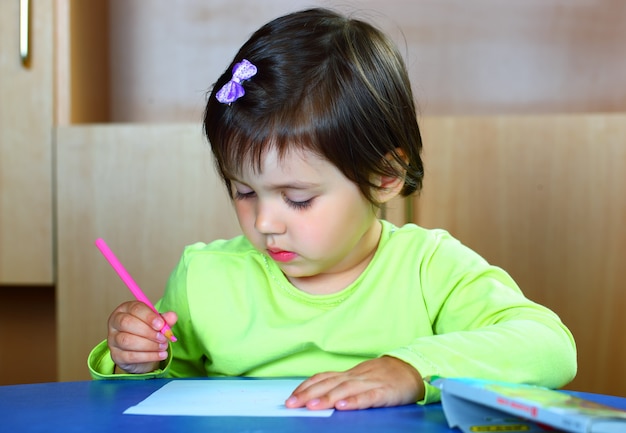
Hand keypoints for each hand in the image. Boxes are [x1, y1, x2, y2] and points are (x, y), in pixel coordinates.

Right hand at [107, 301, 177, 373]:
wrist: (141, 353)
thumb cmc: (148, 332)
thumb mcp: (157, 323)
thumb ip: (164, 319)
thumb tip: (172, 316)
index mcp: (126, 309)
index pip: (135, 309)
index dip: (149, 316)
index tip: (161, 325)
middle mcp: (115, 322)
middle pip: (126, 323)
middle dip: (148, 331)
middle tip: (163, 338)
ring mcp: (113, 339)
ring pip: (127, 340)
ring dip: (149, 345)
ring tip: (163, 346)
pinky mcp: (116, 355)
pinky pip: (130, 356)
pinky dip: (148, 356)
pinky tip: (160, 355)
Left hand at [284, 356, 423, 410]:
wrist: (411, 369)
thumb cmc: (383, 376)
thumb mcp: (359, 378)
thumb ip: (341, 385)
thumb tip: (317, 395)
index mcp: (348, 374)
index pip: (322, 378)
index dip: (305, 387)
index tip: (290, 397)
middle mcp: (356, 377)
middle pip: (329, 384)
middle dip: (308, 394)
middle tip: (292, 404)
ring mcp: (370, 383)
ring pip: (345, 390)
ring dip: (327, 398)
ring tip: (312, 406)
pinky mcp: (384, 392)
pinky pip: (368, 397)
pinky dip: (355, 401)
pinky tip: (344, 407)